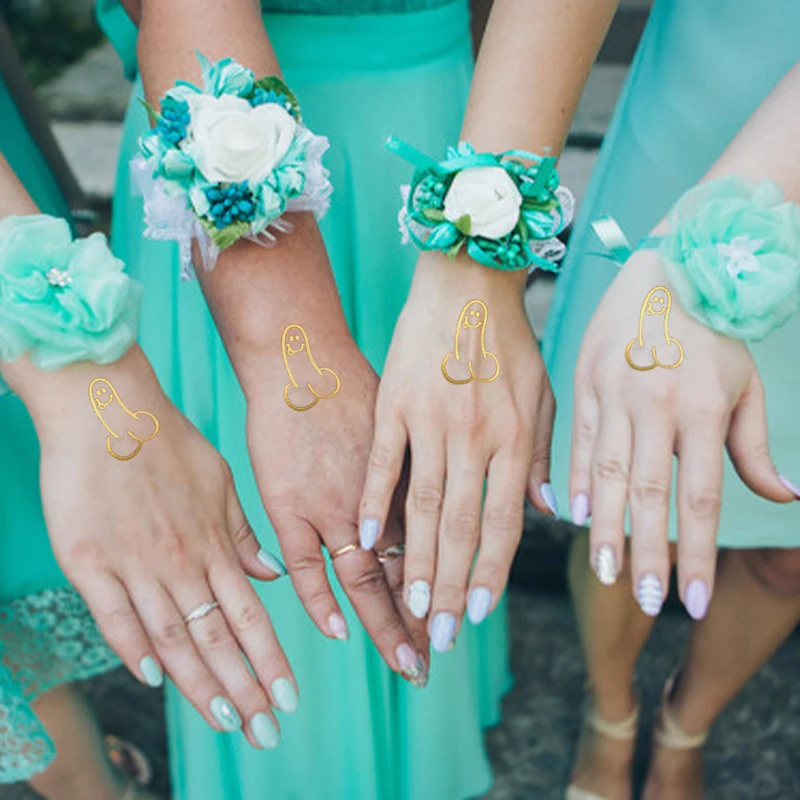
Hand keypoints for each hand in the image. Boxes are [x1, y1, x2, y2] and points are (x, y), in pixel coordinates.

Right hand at [8, 348, 293, 748]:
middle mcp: (182, 560)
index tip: (288, 697)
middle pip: (217, 637)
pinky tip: (153, 677)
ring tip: (225, 721)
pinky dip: (133, 647)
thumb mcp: (222, 482)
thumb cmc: (168, 442)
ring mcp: (136, 562)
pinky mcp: (90, 559)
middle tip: (266, 731)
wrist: (111, 410)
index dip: (269, 658)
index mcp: (214, 543)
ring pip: (173, 635)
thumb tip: (272, 571)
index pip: (249, 615)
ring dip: (200, 683)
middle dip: (245, 687)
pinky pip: (114, 614)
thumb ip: (243, 532)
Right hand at [244, 332, 429, 685]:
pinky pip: (305, 562)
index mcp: (411, 478)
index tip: (459, 622)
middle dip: (422, 622)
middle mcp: (379, 498)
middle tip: (432, 664)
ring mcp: (334, 503)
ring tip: (407, 665)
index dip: (449, 588)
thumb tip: (492, 500)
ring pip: (367, 576)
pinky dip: (320, 598)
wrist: (304, 357)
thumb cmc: (360, 382)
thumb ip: (440, 462)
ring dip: (388, 624)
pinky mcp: (289, 502)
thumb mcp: (413, 418)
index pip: (439, 548)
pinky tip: (338, 631)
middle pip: (407, 572)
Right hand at [359, 253, 554, 652]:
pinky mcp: (394, 401)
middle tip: (435, 635)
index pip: (504, 522)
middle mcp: (476, 435)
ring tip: (406, 603)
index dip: (489, 573)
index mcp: (516, 438)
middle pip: (461, 525)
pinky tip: (367, 538)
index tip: (475, 615)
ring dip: (414, 559)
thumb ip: (543, 456)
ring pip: (422, 503)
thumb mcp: (543, 395)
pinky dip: (377, 500)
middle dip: (448, 585)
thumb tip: (548, 513)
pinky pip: (384, 459)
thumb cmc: (510, 340)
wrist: (468, 280)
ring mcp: (432, 418)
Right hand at [571, 248, 794, 617]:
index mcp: (701, 407)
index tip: (691, 601)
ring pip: (605, 472)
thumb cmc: (714, 331)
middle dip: (646, 553)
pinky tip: (574, 517)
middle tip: (644, 601)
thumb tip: (787, 499)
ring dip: (604, 527)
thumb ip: (756, 448)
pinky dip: (574, 481)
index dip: (695, 553)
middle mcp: (654, 404)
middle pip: (647, 493)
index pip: (698, 497)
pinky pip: (577, 440)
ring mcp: (614, 392)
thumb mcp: (747, 386)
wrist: (670, 265)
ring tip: (606, 572)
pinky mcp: (584, 381)